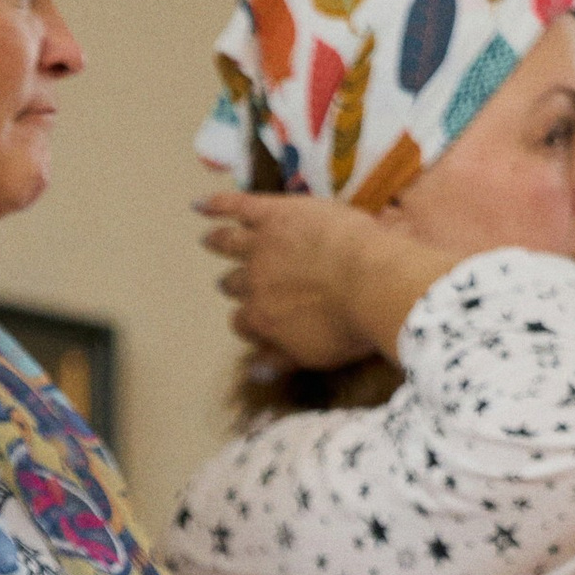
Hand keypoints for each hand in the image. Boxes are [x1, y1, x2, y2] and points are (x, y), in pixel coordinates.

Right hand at [195, 191, 454, 372]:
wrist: (373, 283)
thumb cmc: (352, 325)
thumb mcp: (314, 354)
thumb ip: (281, 359)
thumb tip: (255, 371)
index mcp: (262, 318)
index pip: (244, 321)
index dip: (249, 320)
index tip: (255, 319)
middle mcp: (254, 284)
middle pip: (235, 284)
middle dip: (234, 283)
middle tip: (231, 280)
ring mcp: (262, 247)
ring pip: (230, 244)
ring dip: (218, 240)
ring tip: (209, 237)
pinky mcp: (275, 216)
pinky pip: (239, 206)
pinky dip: (219, 203)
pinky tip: (201, 203)